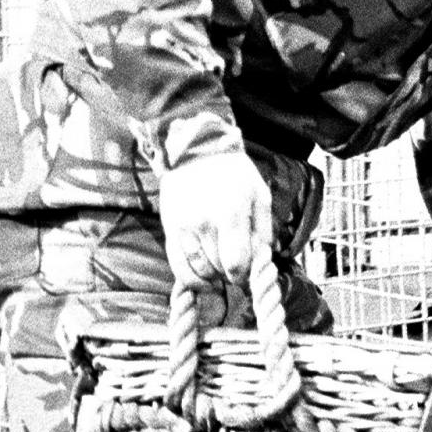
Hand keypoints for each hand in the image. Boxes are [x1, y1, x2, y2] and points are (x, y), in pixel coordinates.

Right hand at [160, 149, 271, 298]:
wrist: (196, 152)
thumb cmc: (235, 174)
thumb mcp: (259, 195)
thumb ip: (263, 230)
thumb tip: (262, 260)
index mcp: (231, 213)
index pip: (236, 262)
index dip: (244, 275)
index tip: (247, 273)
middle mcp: (204, 222)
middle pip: (218, 268)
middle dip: (230, 275)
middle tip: (235, 269)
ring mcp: (183, 227)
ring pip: (198, 270)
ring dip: (212, 278)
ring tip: (221, 272)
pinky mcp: (169, 229)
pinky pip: (177, 265)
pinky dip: (191, 278)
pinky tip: (203, 279)